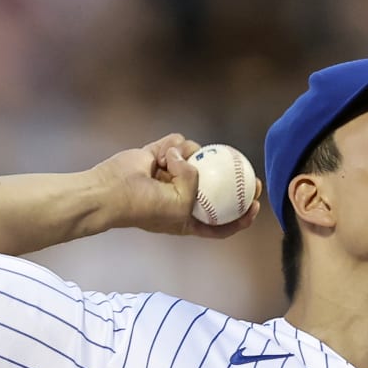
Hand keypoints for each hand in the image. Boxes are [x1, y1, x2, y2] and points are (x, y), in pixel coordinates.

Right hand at [92, 133, 261, 238]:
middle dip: (235, 181)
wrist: (111, 191)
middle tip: (249, 174)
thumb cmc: (146, 206)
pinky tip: (161, 154)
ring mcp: (171, 175)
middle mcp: (182, 196)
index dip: (242, 216)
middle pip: (215, 188)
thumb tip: (191, 157)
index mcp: (188, 218)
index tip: (256, 205)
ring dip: (186, 158)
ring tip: (169, 164)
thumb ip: (195, 183)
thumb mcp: (181, 204)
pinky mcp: (159, 156)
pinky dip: (170, 146)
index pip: (222, 223)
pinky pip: (175, 144)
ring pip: (195, 159)